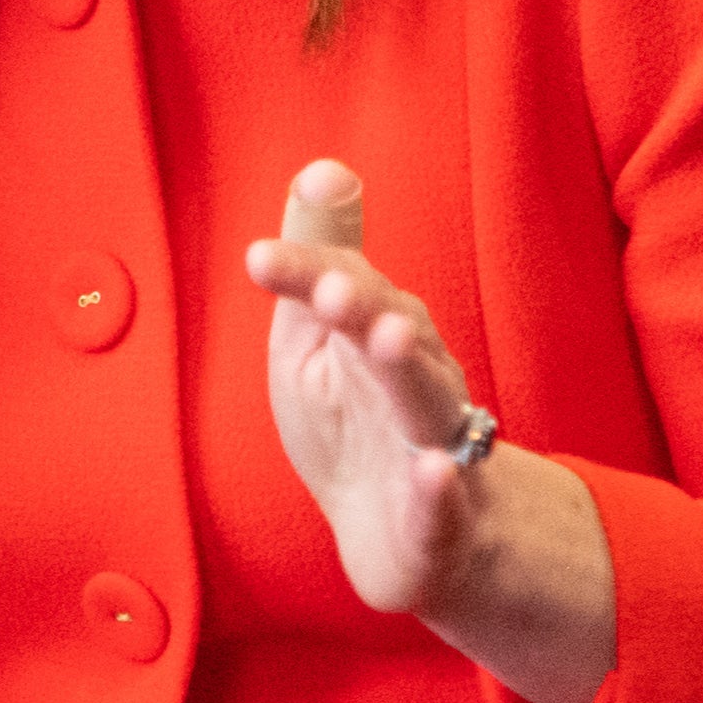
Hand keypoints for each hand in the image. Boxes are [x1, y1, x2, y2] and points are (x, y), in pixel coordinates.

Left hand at [242, 160, 490, 618]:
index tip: (258, 257)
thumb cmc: (352, 421)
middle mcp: (413, 378)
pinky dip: (439, 489)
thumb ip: (318, 260)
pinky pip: (444, 502)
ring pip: (426, 403)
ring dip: (408, 369)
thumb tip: (322, 168)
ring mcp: (432, 445)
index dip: (306, 271)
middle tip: (332, 289)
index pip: (343, 289)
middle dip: (366, 306)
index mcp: (377, 334)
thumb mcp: (317, 340)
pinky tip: (433, 473)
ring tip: (390, 338)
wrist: (402, 535)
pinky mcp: (439, 517)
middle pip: (393, 332)